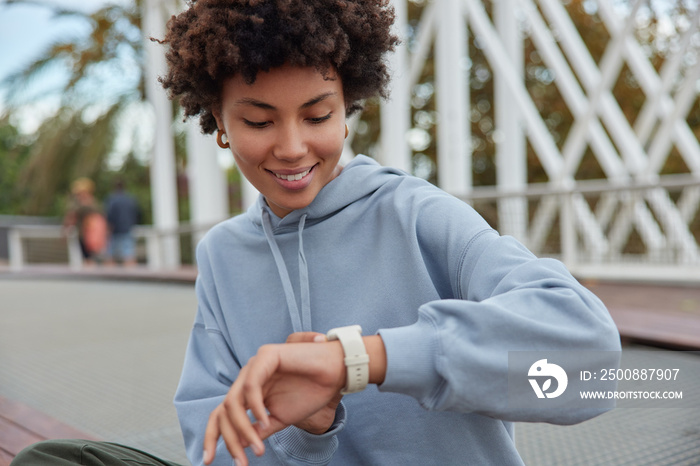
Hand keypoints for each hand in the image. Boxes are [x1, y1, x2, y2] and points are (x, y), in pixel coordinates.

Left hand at [203, 339, 345, 464]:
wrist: (336, 374)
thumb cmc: (311, 392)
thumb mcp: (281, 418)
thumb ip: (260, 429)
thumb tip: (240, 444)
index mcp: (250, 392)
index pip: (222, 414)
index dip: (212, 436)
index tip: (208, 460)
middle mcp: (247, 378)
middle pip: (223, 411)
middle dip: (228, 439)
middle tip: (240, 462)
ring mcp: (254, 366)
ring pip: (233, 401)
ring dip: (243, 428)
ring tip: (258, 447)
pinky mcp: (265, 356)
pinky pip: (250, 386)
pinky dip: (255, 407)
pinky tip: (266, 420)